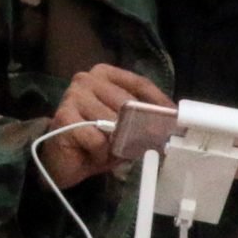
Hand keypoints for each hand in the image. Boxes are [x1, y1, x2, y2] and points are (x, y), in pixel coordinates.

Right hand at [39, 65, 172, 189]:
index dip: (159, 102)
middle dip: (143, 125)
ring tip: (110, 150)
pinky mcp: (64, 116)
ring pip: (113, 121)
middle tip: (152, 142)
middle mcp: (87, 79)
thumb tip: (168, 125)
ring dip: (117, 142)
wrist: (62, 162)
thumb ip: (140, 120)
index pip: (139, 83)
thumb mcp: (124, 129)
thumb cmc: (95, 142)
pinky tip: (93, 153)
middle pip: (127, 102)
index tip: (175, 117)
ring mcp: (74, 95)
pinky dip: (100, 152)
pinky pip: (97, 138)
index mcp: (104, 75)